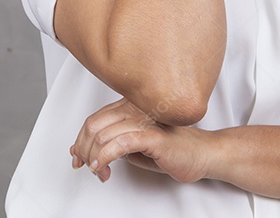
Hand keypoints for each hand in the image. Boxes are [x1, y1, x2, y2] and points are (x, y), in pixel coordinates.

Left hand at [69, 97, 212, 183]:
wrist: (202, 154)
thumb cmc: (170, 150)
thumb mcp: (132, 147)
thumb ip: (110, 144)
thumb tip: (83, 150)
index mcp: (128, 107)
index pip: (94, 119)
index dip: (80, 139)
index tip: (77, 157)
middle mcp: (134, 109)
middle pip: (93, 125)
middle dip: (83, 149)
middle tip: (86, 166)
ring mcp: (143, 121)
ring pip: (103, 134)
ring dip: (93, 156)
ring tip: (98, 171)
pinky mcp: (153, 135)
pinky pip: (121, 142)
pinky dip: (105, 156)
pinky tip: (102, 166)